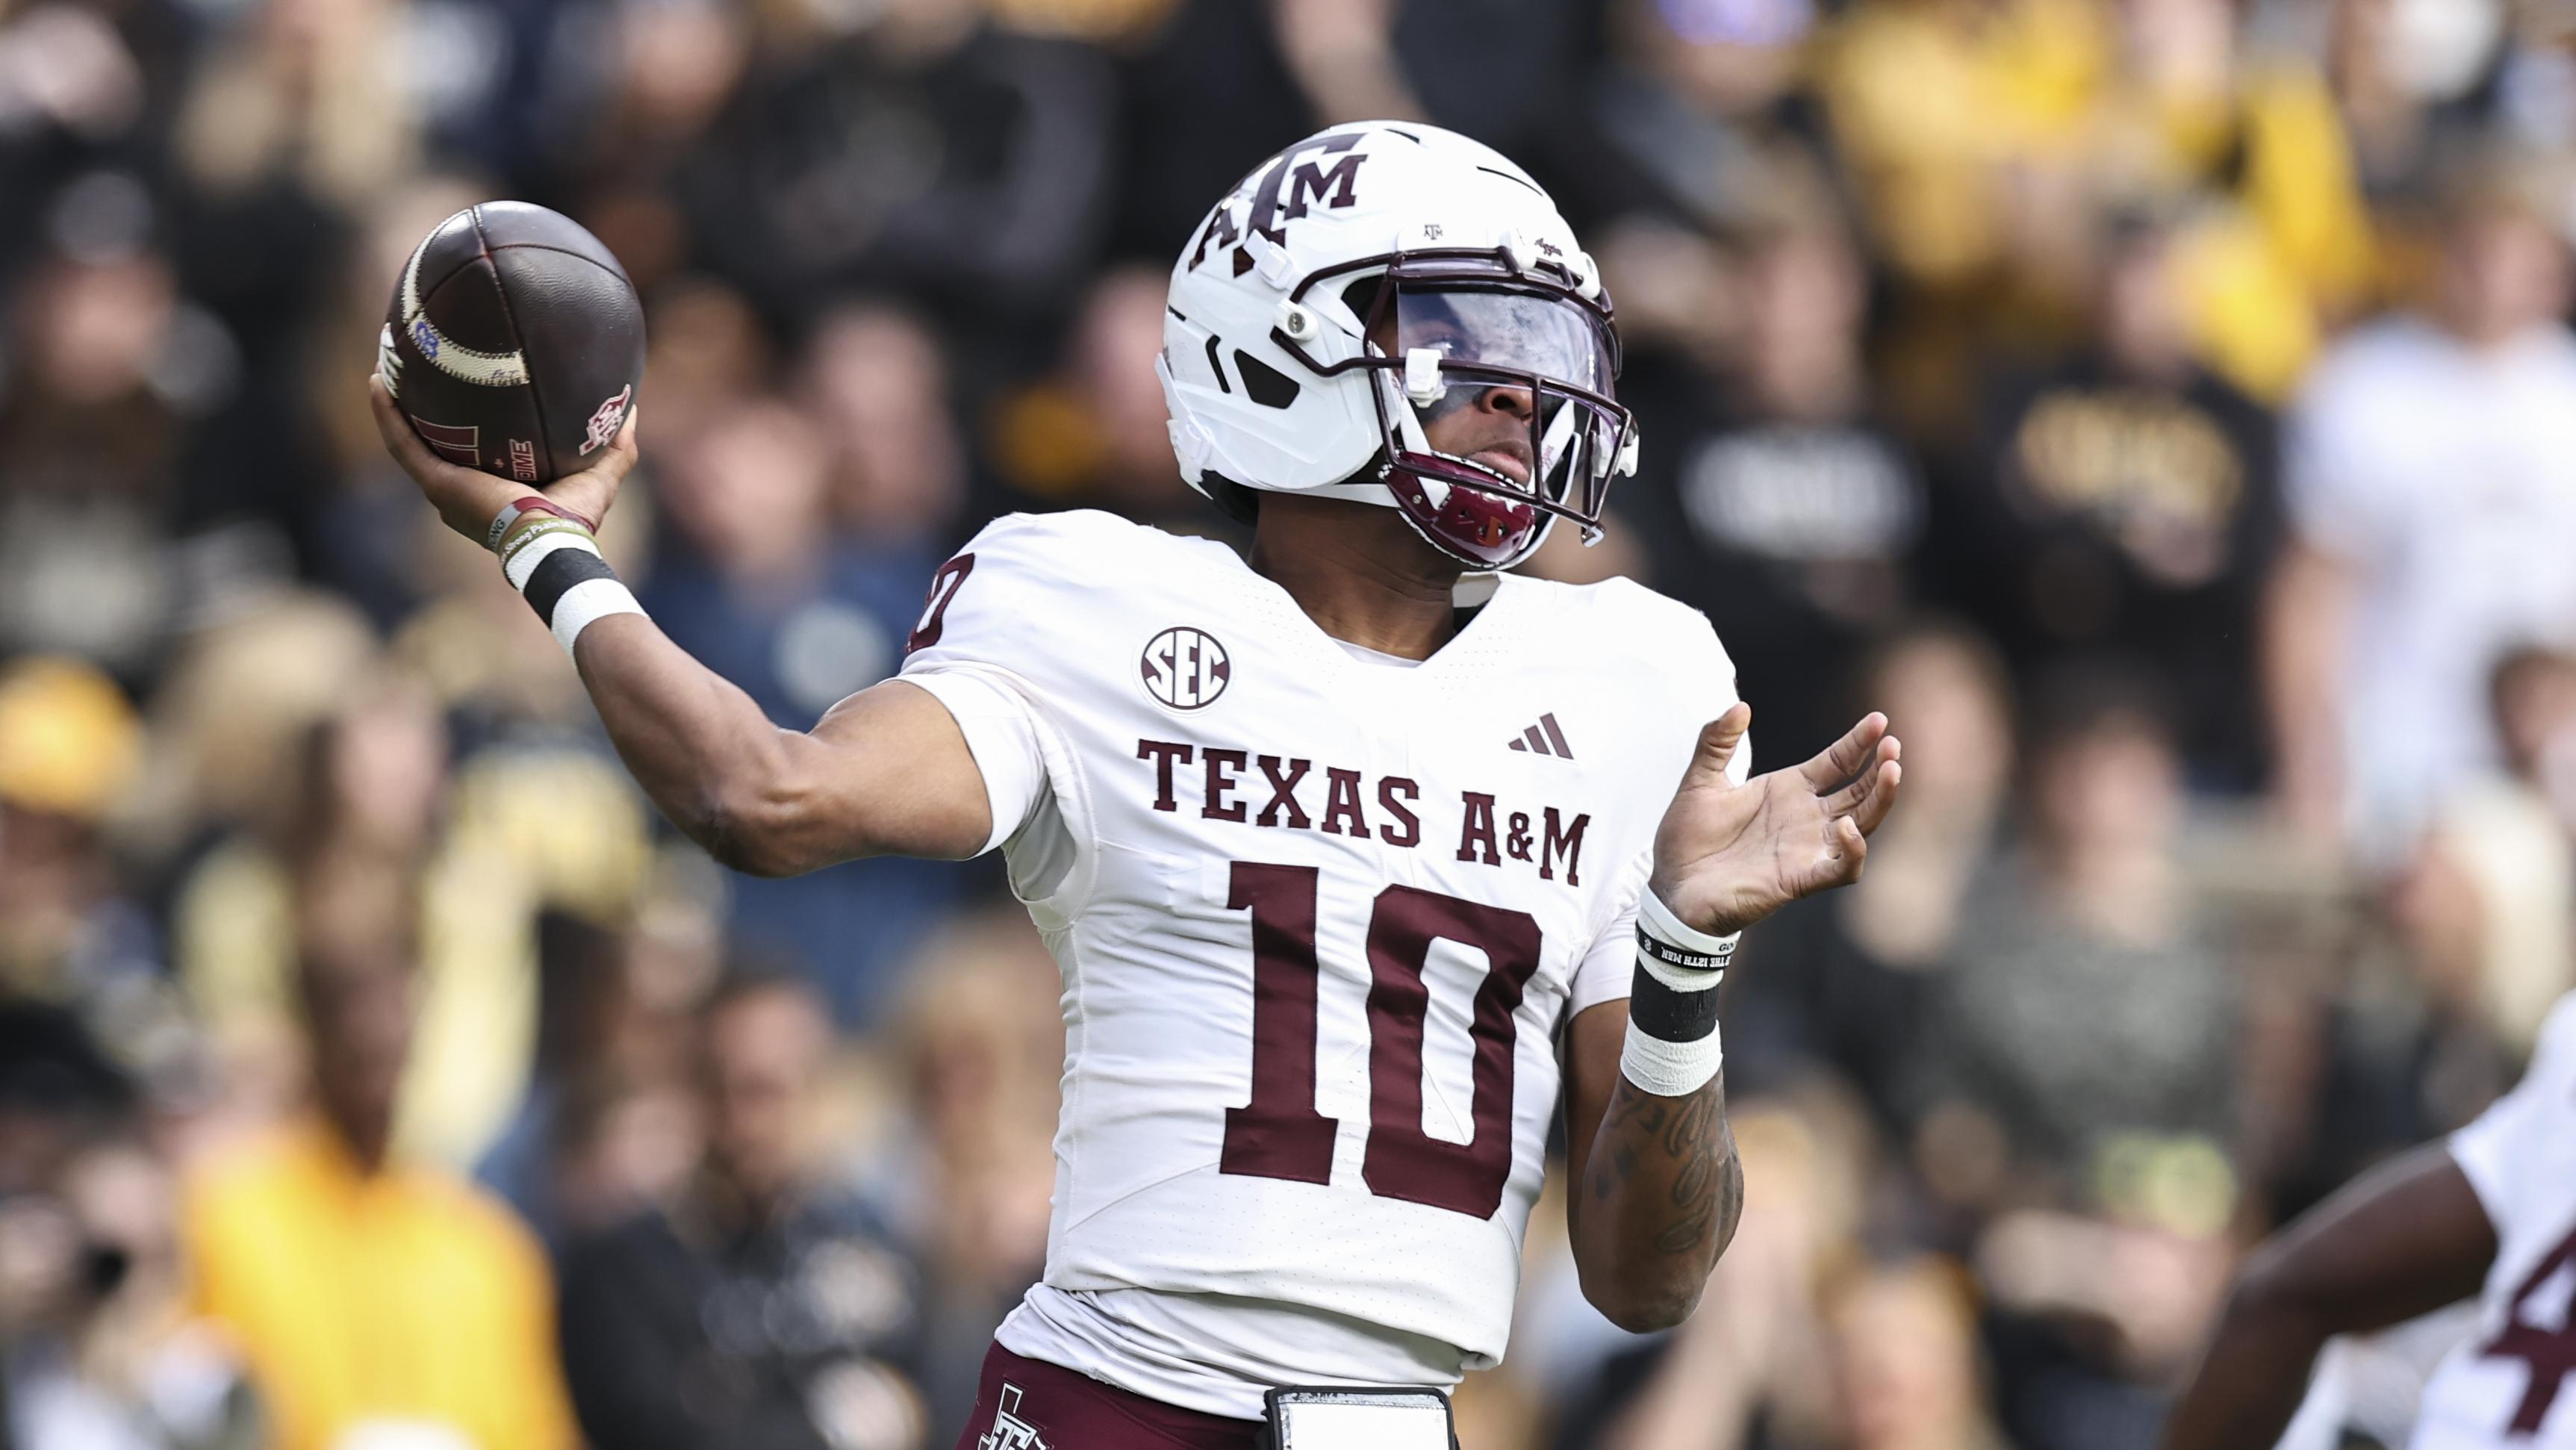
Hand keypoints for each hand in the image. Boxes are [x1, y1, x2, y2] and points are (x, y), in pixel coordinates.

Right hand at [368, 373, 638, 544]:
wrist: (551, 539)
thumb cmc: (574, 517)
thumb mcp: (600, 471)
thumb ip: (615, 442)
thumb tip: (630, 406)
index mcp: (492, 491)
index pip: (470, 451)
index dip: (461, 423)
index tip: (459, 391)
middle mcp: (461, 491)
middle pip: (432, 444)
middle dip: (419, 410)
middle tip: (412, 371)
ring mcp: (444, 490)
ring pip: (407, 441)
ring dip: (391, 407)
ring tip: (383, 366)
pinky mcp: (436, 485)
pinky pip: (403, 444)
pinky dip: (387, 415)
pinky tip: (377, 383)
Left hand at [1648, 705, 1901, 936]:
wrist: (1672, 887)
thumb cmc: (1688, 838)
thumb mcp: (1701, 781)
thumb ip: (1716, 742)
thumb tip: (1739, 706)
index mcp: (1789, 790)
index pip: (1837, 762)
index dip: (1860, 743)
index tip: (1879, 721)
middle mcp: (1805, 819)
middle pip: (1860, 792)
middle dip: (1881, 769)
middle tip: (1894, 747)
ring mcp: (1806, 849)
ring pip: (1862, 825)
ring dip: (1881, 801)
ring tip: (1891, 772)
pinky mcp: (1799, 879)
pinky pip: (1840, 868)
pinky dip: (1853, 851)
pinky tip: (1849, 827)